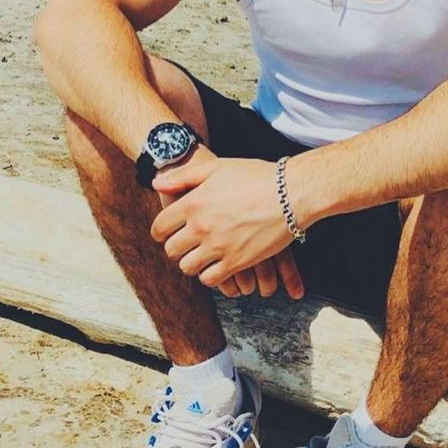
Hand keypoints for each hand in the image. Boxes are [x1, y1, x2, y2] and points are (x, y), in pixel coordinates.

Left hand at [151, 151, 300, 292]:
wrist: (290, 193)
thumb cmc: (255, 176)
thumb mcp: (216, 168)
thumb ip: (183, 177)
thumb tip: (156, 183)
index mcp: (193, 203)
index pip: (160, 227)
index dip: (160, 231)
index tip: (166, 232)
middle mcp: (201, 227)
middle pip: (172, 250)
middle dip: (176, 247)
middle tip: (185, 243)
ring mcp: (218, 247)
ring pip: (188, 267)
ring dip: (192, 262)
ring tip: (201, 255)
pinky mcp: (237, 262)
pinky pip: (211, 280)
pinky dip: (210, 275)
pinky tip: (217, 265)